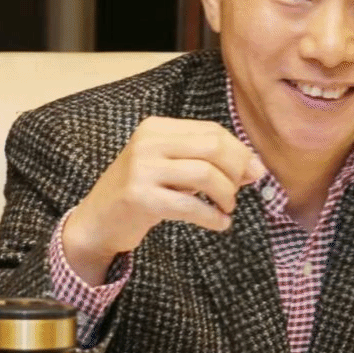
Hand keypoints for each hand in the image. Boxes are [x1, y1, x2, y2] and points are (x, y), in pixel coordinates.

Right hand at [62, 116, 264, 283]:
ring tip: (226, 208)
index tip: (253, 172)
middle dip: (236, 170)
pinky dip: (213, 217)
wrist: (97, 221)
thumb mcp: (171, 168)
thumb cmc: (142, 192)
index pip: (211, 131)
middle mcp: (147, 143)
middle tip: (239, 191)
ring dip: (226, 195)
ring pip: (205, 175)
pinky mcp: (141, 199)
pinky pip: (191, 205)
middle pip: (212, 147)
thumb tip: (256, 168)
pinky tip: (220, 224)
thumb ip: (208, 162)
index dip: (239, 151)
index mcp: (156, 128)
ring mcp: (142, 170)